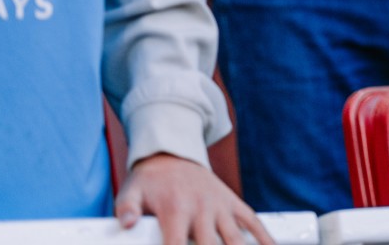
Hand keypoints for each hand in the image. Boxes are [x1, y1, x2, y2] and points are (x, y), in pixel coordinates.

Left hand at [115, 153, 273, 244]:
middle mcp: (202, 208)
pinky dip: (263, 237)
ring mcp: (220, 206)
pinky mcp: (232, 202)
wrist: (173, 152)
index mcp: (176, 209)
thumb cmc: (150, 180)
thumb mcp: (131, 191)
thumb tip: (126, 224)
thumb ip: (126, 208)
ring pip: (235, 238)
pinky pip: (252, 221)